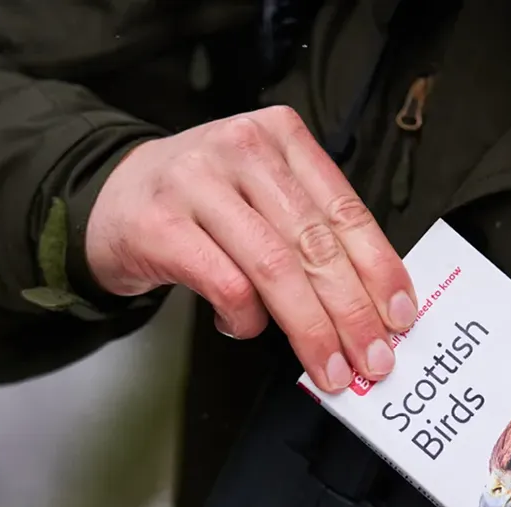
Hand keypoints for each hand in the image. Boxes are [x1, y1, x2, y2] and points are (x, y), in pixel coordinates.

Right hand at [85, 105, 415, 392]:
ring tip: (329, 366)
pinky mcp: (159, 223)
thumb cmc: (204, 203)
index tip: (401, 317)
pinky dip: (246, 317)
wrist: (110, 196)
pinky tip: (246, 327)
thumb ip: (315, 232)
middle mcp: (242, 149)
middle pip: (316, 243)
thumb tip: (374, 305)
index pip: (346, 211)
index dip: (380, 270)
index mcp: (282, 136)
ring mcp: (196, 182)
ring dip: (310, 327)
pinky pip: (224, 283)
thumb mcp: (266, 193)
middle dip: (352, 311)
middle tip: (374, 358)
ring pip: (275, 266)